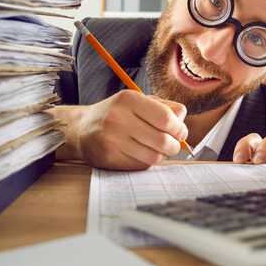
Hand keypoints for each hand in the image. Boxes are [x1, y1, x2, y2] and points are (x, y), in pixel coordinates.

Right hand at [46, 90, 187, 169]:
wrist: (82, 128)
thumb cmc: (117, 113)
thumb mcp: (139, 101)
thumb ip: (164, 107)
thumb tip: (182, 120)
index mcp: (128, 99)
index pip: (166, 118)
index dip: (179, 129)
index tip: (181, 132)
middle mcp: (118, 118)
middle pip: (162, 140)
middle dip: (174, 145)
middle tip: (173, 144)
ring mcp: (111, 139)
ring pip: (154, 156)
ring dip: (162, 155)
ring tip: (157, 149)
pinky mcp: (108, 158)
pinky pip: (140, 165)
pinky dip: (146, 161)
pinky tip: (141, 153)